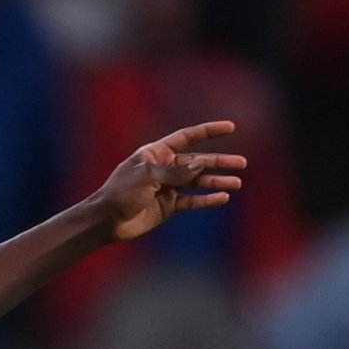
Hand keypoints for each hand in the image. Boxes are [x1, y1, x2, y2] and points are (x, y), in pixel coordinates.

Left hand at [92, 121, 245, 242]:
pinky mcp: (168, 206)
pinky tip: (223, 198)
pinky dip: (207, 200)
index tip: (230, 127)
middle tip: (242, 163)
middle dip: (220, 161)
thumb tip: (201, 164)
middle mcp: (164, 168)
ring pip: (198, 182)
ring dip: (217, 181)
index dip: (209, 131)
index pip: (187, 137)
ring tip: (237, 183)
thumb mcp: (148, 177)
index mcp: (156, 153)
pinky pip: (192, 201)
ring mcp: (167, 187)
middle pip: (198, 161)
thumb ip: (176, 171)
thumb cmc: (121, 193)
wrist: (106, 220)